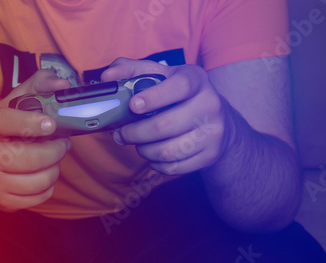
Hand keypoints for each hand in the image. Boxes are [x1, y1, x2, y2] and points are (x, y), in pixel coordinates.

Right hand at [0, 70, 71, 211]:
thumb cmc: (2, 131)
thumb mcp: (13, 103)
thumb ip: (38, 86)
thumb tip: (62, 85)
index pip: (2, 122)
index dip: (29, 123)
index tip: (51, 124)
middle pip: (28, 158)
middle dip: (55, 151)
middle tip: (62, 144)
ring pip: (37, 180)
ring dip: (54, 169)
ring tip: (53, 159)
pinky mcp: (0, 200)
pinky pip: (38, 197)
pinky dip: (48, 186)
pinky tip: (44, 174)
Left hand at [102, 58, 226, 174]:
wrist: (218, 120)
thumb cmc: (181, 95)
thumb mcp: (162, 76)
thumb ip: (133, 70)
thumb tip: (107, 76)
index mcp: (197, 80)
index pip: (179, 87)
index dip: (153, 98)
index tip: (133, 106)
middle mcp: (210, 105)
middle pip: (164, 126)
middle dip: (134, 133)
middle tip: (121, 134)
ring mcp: (213, 132)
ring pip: (167, 151)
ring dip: (143, 150)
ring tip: (138, 144)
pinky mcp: (210, 155)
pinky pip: (174, 167)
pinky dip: (156, 164)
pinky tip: (153, 154)